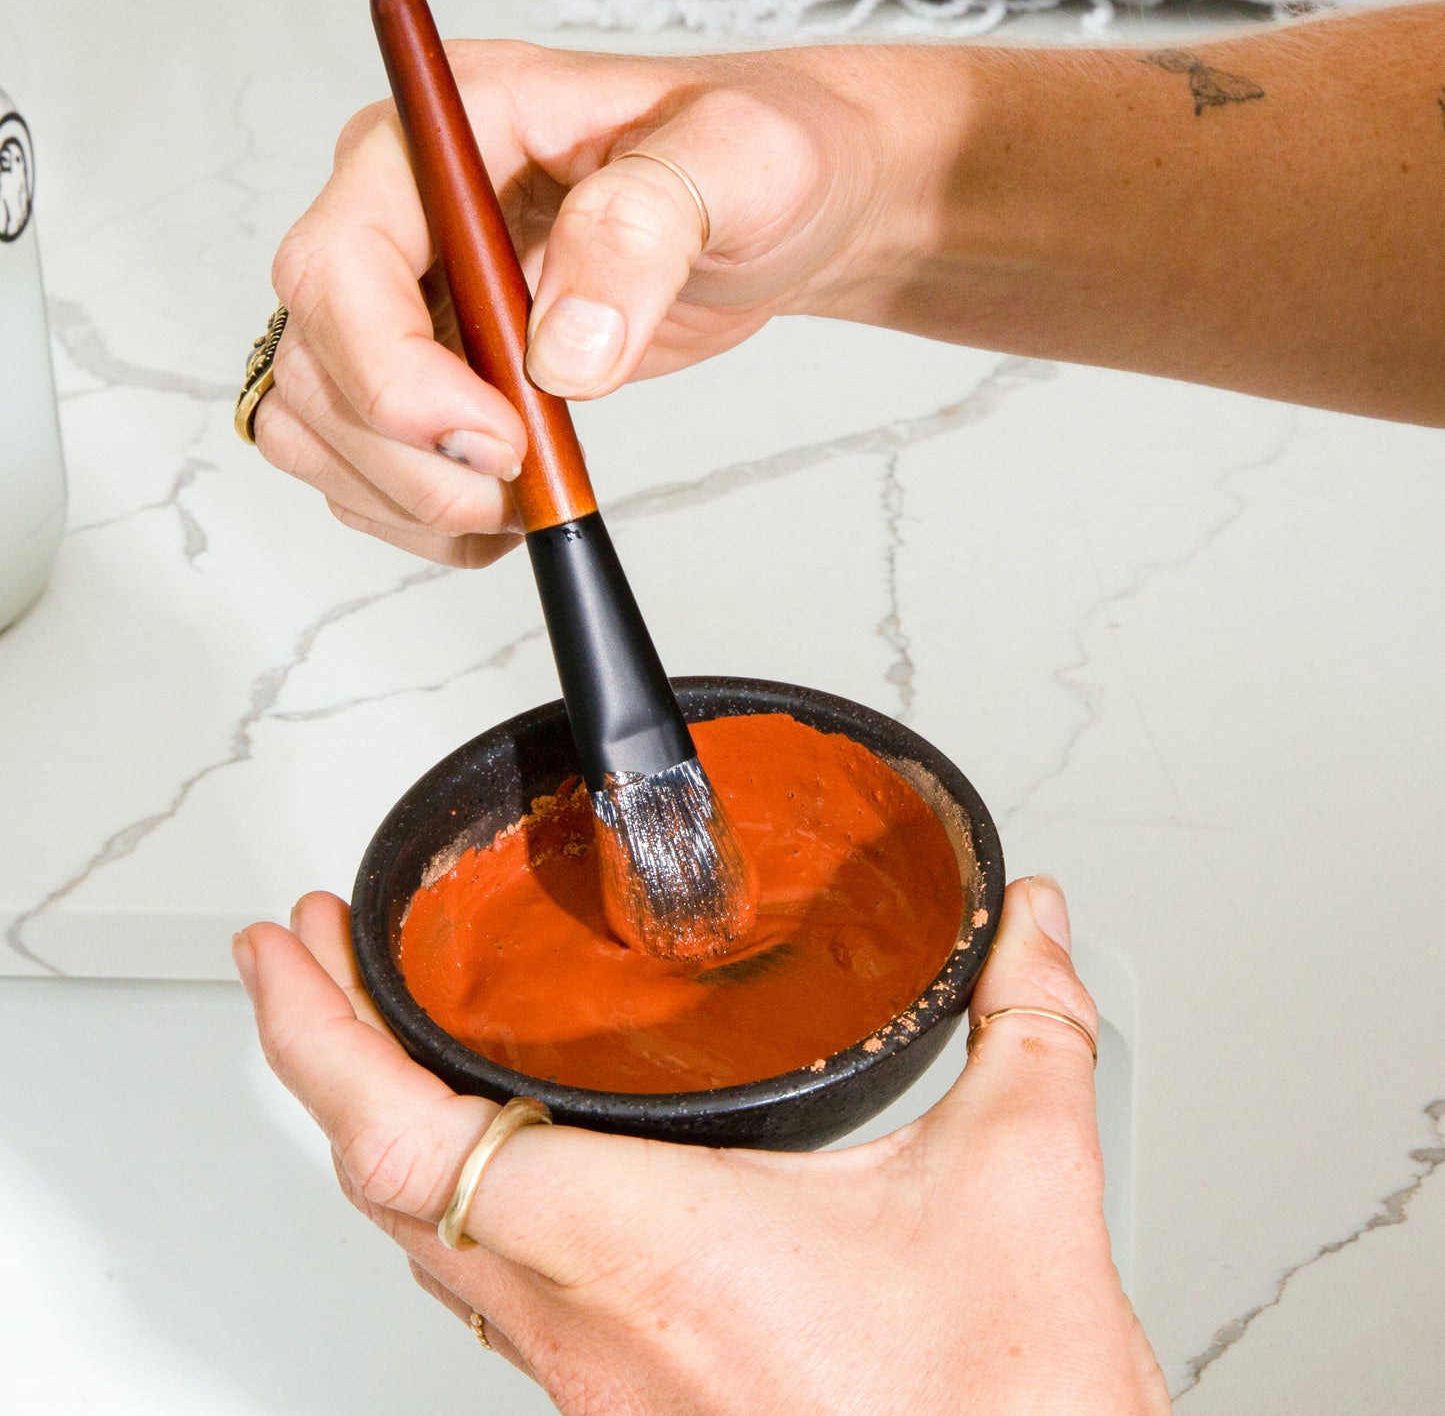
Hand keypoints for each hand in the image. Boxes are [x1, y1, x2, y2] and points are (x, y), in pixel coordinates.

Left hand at [236, 877, 1168, 1413]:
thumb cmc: (996, 1413)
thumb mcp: (1023, 1186)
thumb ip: (1026, 1025)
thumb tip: (1024, 925)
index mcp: (653, 1250)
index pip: (410, 1142)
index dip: (317, 1035)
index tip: (285, 945)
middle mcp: (593, 1330)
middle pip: (386, 1191)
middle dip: (325, 1056)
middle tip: (315, 959)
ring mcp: (596, 1385)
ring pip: (429, 1251)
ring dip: (384, 1133)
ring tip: (382, 1041)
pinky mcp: (625, 1409)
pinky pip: (490, 1296)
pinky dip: (455, 1203)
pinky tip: (495, 1164)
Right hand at [256, 41, 920, 566]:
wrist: (772, 214)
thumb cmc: (752, 162)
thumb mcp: (737, 163)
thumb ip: (644, 231)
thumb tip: (563, 351)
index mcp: (448, 134)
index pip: (340, 262)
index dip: (396, 372)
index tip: (500, 436)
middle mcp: (401, 210)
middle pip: (316, 359)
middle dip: (412, 455)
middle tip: (525, 479)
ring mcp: (404, 294)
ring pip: (317, 422)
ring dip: (408, 495)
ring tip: (522, 499)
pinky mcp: (424, 365)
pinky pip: (359, 462)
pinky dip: (416, 513)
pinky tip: (503, 508)